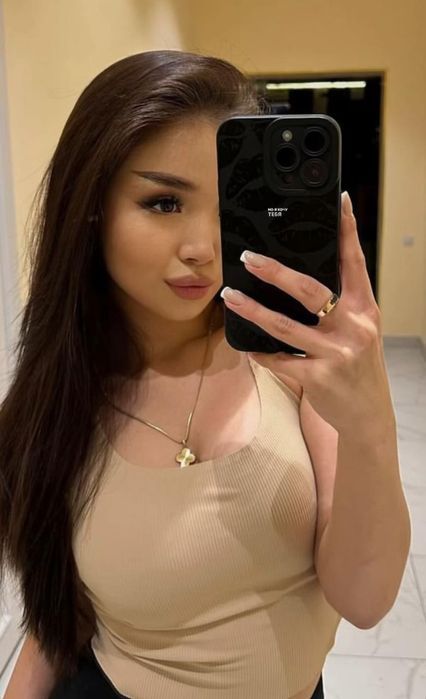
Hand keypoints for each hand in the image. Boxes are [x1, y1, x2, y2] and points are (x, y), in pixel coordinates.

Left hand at [220, 192, 394, 432]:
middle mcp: (354, 327)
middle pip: (309, 291)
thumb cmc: (359, 366)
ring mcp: (335, 354)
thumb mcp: (360, 330)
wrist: (368, 413)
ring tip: (230, 296)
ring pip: (284, 326)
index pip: (355, 262)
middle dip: (275, 272)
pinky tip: (249, 347)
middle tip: (249, 257)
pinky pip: (279, 360)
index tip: (340, 202)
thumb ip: (340, 305)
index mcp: (365, 309)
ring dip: (252, 309)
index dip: (347, 231)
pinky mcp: (318, 378)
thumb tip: (300, 279)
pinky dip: (261, 353)